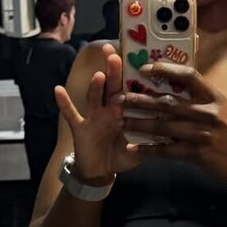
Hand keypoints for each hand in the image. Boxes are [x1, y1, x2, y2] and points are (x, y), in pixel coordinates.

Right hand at [53, 44, 138, 181]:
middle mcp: (108, 111)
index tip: (138, 59)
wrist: (99, 172)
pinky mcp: (80, 127)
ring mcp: (93, 117)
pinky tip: (58, 89)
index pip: (128, 91)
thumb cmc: (119, 156)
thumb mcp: (138, 151)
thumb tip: (168, 138)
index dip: (132, 77)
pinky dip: (64, 103)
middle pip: (111, 87)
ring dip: (96, 87)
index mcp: (124, 113)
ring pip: (94, 98)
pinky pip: (70, 114)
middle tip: (115, 54)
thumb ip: (150, 144)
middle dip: (113, 71)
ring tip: (99, 75)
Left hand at [121, 61, 226, 186]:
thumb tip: (175, 83)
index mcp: (213, 97)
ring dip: (139, 123)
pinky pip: (166, 150)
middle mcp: (207, 113)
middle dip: (140, 100)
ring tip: (121, 121)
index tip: (145, 69)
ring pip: (163, 127)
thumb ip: (200, 97)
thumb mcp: (222, 107)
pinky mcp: (196, 154)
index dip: (166, 70)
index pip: (188, 76)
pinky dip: (148, 149)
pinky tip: (134, 148)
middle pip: (167, 103)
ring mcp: (201, 134)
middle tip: (119, 98)